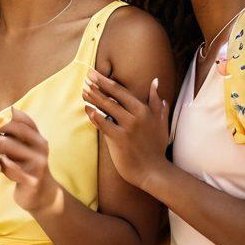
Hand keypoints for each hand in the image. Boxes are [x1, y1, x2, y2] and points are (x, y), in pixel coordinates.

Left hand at [0, 108, 58, 214]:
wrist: (41, 194)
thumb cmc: (27, 167)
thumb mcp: (27, 149)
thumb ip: (18, 134)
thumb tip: (4, 113)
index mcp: (39, 138)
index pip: (24, 120)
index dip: (8, 117)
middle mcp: (41, 148)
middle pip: (15, 130)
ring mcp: (38, 163)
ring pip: (9, 147)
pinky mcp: (32, 179)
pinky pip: (9, 168)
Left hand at [82, 70, 169, 190]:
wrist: (153, 170)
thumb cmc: (156, 146)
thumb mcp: (161, 121)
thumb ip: (157, 102)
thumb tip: (155, 82)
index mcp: (145, 110)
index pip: (121, 91)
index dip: (106, 81)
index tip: (94, 73)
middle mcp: (136, 116)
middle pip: (112, 96)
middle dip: (97, 85)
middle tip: (85, 76)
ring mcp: (128, 128)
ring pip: (107, 108)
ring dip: (93, 97)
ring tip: (83, 90)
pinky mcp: (119, 139)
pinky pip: (104, 124)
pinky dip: (95, 116)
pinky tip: (87, 109)